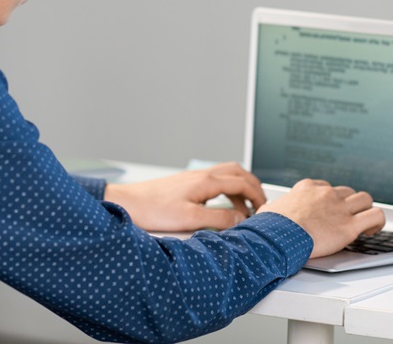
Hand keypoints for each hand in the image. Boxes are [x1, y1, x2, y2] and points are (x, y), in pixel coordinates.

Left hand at [103, 162, 265, 232]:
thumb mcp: (190, 219)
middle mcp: (201, 175)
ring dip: (239, 188)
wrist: (128, 203)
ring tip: (244, 208)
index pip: (242, 182)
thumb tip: (241, 219)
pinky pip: (214, 182)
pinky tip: (221, 206)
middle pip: (237, 172)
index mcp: (206, 181)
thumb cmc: (153, 210)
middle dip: (253, 187)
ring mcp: (193, 178)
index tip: (264, 210)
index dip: (258, 196)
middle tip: (260, 205)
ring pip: (226, 175)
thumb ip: (219, 219)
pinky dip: (225, 191)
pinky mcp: (185, 184)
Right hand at [258, 179, 385, 257]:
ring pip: (365, 199)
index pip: (326, 187)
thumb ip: (273, 208)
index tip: (328, 211)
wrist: (277, 237)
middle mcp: (326, 194)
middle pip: (348, 191)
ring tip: (363, 223)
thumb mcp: (269, 209)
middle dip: (349, 203)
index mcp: (307, 188)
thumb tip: (267, 212)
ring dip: (365, 209)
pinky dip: (377, 222)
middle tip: (346, 218)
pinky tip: (371, 231)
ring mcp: (339, 208)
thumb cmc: (271, 227)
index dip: (329, 200)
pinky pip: (376, 215)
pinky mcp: (349, 226)